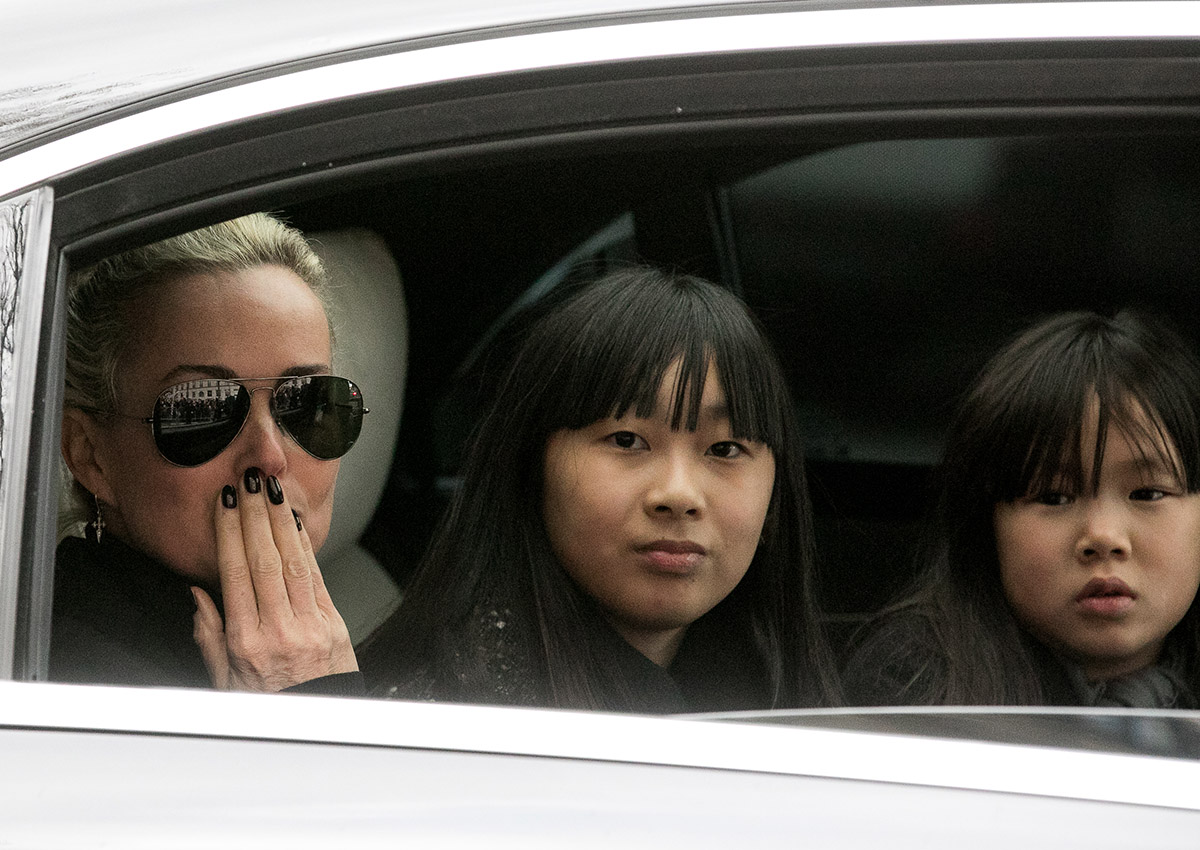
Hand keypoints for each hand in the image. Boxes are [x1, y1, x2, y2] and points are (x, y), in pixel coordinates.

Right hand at [192, 467, 357, 691]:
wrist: (316, 724)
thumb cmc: (266, 704)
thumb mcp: (223, 681)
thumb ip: (208, 637)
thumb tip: (196, 594)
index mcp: (245, 643)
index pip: (235, 574)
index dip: (230, 534)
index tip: (225, 504)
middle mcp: (278, 631)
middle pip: (264, 560)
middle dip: (256, 516)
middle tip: (249, 482)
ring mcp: (310, 626)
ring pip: (293, 562)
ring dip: (281, 522)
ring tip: (272, 491)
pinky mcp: (333, 624)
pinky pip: (316, 577)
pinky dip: (305, 547)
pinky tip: (294, 524)